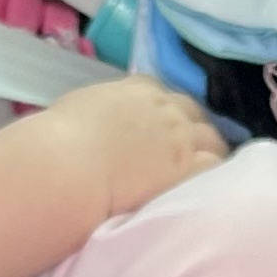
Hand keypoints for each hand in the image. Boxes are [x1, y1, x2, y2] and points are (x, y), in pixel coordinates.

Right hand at [34, 71, 227, 221]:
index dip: (166, 112)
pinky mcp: (189, 167)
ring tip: (203, 174)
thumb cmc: (60, 139)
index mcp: (137, 89)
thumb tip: (100, 121)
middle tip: (186, 153)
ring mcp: (181, 137)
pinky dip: (215, 174)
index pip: (164, 94)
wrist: (68, 166)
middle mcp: (165, 108)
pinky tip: (212, 188)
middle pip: (194, 113)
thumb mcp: (80, 108)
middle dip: (192, 130)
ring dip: (209, 153)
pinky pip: (215, 165)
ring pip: (212, 140)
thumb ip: (102, 110)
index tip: (162, 129)